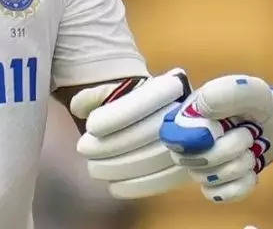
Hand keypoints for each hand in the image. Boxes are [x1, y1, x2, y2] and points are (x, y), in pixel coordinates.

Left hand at [72, 68, 191, 198]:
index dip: (118, 115)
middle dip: (112, 144)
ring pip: (156, 158)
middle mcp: (188, 111)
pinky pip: (165, 181)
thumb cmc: (128, 104)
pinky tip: (114, 186)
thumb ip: (95, 95)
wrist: (153, 118)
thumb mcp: (112, 91)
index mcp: (173, 85)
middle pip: (150, 132)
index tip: (91, 126)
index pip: (148, 99)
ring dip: (120, 166)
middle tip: (83, 148)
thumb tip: (79, 106)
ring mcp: (194, 141)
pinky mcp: (189, 166)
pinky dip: (137, 186)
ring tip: (94, 167)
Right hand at [159, 75, 272, 202]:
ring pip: (211, 179)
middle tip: (248, 133)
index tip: (221, 127)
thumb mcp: (245, 89)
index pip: (174, 138)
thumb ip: (222, 94)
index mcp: (185, 118)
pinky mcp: (215, 186)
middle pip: (197, 162)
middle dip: (231, 148)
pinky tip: (251, 170)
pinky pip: (222, 195)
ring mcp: (200, 169)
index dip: (199, 137)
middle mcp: (186, 146)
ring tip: (252, 147)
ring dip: (241, 164)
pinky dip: (243, 183)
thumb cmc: (255, 104)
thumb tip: (201, 113)